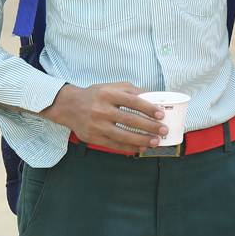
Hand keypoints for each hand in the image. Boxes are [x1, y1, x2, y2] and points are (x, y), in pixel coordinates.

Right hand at [39, 82, 166, 153]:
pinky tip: (141, 147)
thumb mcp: (113, 87)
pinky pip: (114, 145)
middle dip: (149, 126)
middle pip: (130, 120)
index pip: (132, 102)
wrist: (70, 106)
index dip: (148, 109)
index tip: (161, 115)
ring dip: (142, 140)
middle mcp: (101, 109)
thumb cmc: (96, 95)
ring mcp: (96, 125)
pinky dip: (130, 148)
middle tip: (163, 130)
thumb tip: (154, 98)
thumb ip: (133, 91)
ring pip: (123, 136)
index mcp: (108, 93)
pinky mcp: (93, 137)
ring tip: (155, 141)